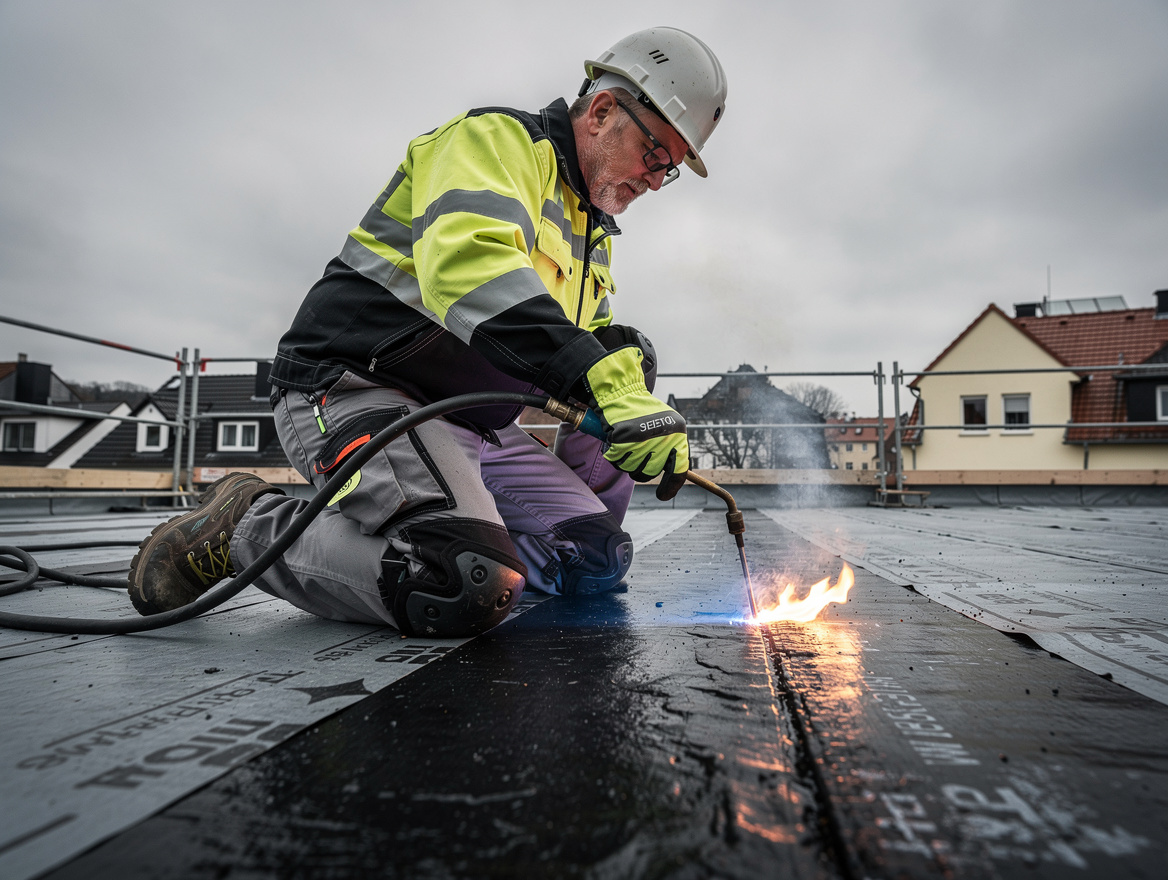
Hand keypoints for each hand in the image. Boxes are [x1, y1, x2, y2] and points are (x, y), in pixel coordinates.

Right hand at [585, 346, 688, 500]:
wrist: (621, 392)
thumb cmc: (643, 410)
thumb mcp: (667, 424)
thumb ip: (671, 448)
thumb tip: (676, 478)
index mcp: (678, 434)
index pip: (679, 470)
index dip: (671, 487)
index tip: (663, 496)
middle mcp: (662, 439)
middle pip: (651, 472)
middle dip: (641, 466)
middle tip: (636, 450)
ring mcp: (642, 441)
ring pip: (632, 469)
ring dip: (626, 460)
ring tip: (627, 441)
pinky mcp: (622, 441)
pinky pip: (617, 461)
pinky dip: (614, 454)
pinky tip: (617, 439)